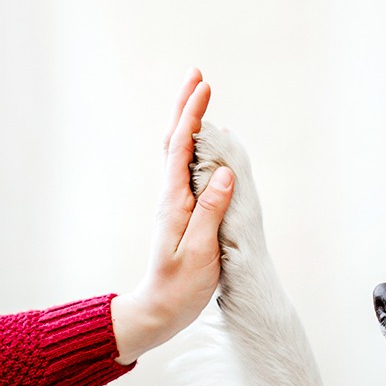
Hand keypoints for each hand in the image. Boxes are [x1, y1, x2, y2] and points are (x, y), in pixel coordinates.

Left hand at [111, 69, 233, 364]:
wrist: (161, 309)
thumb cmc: (180, 286)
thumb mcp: (199, 251)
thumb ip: (211, 210)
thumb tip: (224, 172)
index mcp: (175, 201)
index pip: (181, 148)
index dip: (192, 115)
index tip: (204, 87)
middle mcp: (172, 196)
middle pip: (174, 142)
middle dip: (186, 107)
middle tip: (197, 76)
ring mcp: (176, 204)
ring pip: (178, 153)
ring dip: (188, 123)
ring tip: (199, 98)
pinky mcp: (183, 213)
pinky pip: (186, 171)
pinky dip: (193, 147)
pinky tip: (203, 143)